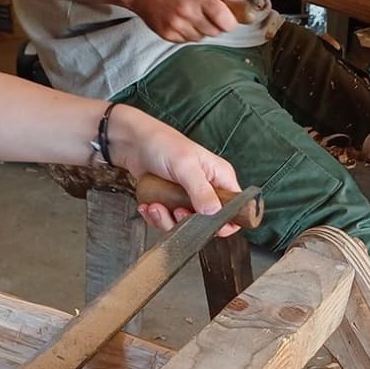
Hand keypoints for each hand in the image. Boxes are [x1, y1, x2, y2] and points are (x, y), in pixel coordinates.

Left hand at [106, 105, 241, 236]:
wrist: (132, 143)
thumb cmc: (163, 144)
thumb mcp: (184, 165)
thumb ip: (200, 190)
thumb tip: (214, 212)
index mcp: (221, 177)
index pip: (236, 208)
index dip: (226, 222)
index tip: (207, 225)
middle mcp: (207, 189)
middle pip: (208, 222)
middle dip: (188, 222)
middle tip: (176, 210)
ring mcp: (188, 198)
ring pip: (185, 225)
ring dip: (166, 220)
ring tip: (155, 205)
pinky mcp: (171, 203)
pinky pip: (167, 221)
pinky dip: (155, 217)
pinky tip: (148, 205)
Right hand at [126, 0, 240, 42]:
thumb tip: (240, 5)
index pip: (226, 21)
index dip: (230, 22)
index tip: (228, 18)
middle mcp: (188, 11)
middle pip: (215, 32)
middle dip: (216, 25)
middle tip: (208, 14)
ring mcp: (176, 25)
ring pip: (201, 37)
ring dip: (201, 29)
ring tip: (191, 15)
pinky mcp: (167, 34)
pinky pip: (187, 40)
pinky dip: (188, 33)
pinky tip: (180, 20)